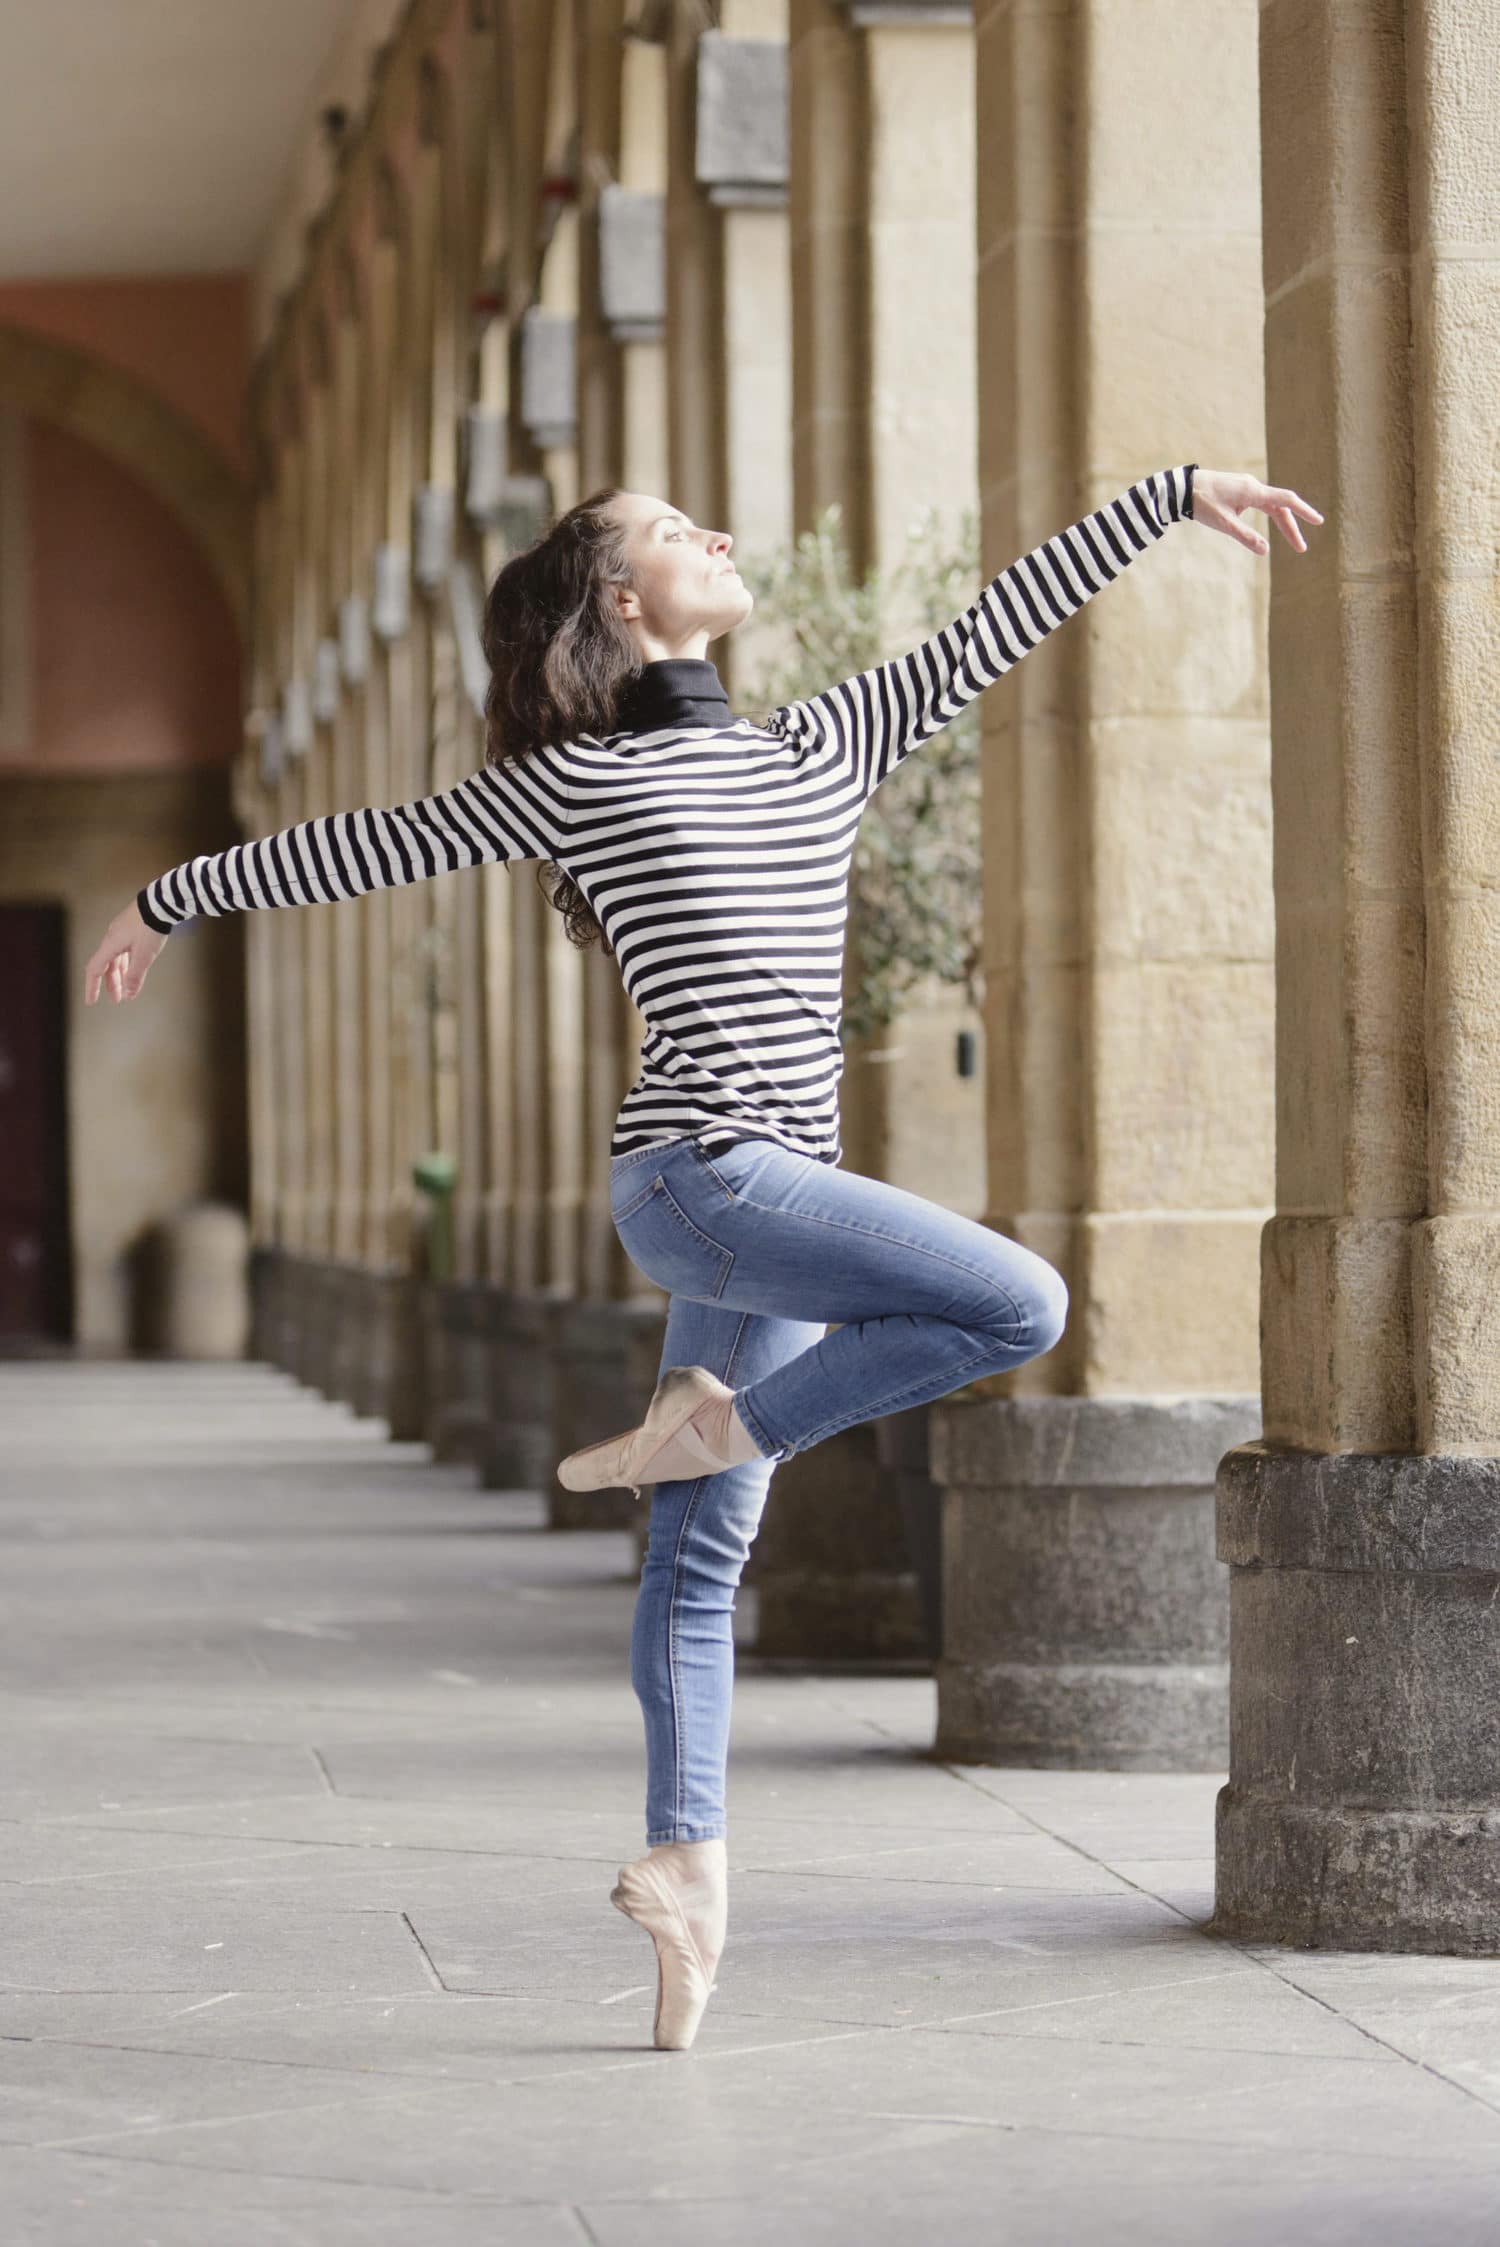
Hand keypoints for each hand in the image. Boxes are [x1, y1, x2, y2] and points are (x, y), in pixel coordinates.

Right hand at [85, 900, 166, 1005]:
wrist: (161, 902)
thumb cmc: (151, 927)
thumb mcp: (144, 956)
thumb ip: (135, 976)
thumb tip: (129, 994)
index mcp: (110, 944)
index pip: (95, 970)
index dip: (92, 987)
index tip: (91, 1002)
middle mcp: (112, 938)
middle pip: (106, 965)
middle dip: (111, 984)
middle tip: (118, 999)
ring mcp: (121, 932)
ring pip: (117, 958)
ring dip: (120, 974)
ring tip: (127, 989)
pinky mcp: (132, 928)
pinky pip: (125, 950)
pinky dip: (128, 963)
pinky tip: (135, 970)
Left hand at [1192, 469, 1322, 556]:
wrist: (1182, 488)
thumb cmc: (1201, 503)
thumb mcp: (1223, 523)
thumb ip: (1244, 536)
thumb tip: (1265, 551)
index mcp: (1252, 491)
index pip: (1285, 501)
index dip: (1303, 512)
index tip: (1318, 521)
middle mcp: (1253, 486)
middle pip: (1280, 507)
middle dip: (1292, 528)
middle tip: (1301, 549)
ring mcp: (1246, 487)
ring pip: (1271, 506)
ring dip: (1282, 523)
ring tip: (1293, 541)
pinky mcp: (1239, 490)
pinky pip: (1262, 503)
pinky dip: (1271, 515)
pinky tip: (1272, 525)